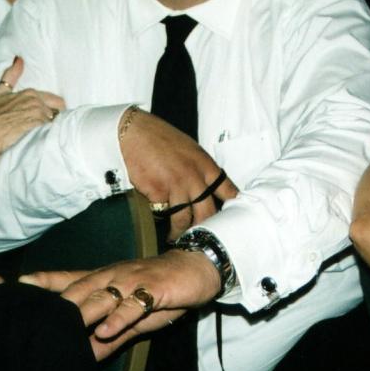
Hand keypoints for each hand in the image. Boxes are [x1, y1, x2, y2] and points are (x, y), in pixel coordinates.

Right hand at [0, 57, 65, 177]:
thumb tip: (19, 58)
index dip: (54, 109)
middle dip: (58, 115)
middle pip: (60, 108)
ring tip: (42, 133)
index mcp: (30, 93)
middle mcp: (36, 100)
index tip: (51, 115)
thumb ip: (11, 75)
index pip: (55, 100)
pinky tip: (42, 137)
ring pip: (55, 120)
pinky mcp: (37, 125)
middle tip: (49, 125)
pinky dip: (49, 133)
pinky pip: (51, 129)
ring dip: (51, 126)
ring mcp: (37, 112)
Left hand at [20, 250, 221, 360]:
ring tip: (63, 325)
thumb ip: (110, 337)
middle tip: (33, 316)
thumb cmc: (161, 292)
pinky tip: (106, 329)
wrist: (198, 270)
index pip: (69, 279)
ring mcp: (133, 282)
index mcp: (105, 281)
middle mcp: (114, 277)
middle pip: (79, 289)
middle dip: (56, 303)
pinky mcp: (154, 289)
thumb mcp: (133, 318)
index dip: (44, 281)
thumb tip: (85, 355)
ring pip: (102, 296)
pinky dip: (119, 317)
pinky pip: (134, 305)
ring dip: (82, 311)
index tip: (18, 285)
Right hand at [120, 110, 238, 241]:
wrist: (135, 133)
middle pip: (208, 212)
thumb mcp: (190, 149)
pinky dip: (160, 217)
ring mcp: (176, 185)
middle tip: (201, 236)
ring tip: (175, 237)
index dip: (232, 206)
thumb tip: (206, 187)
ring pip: (184, 219)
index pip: (228, 190)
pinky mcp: (157, 192)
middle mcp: (194, 177)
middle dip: (205, 228)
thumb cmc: (160, 138)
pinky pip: (162, 212)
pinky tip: (157, 220)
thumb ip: (200, 169)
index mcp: (206, 165)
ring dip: (179, 231)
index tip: (234, 217)